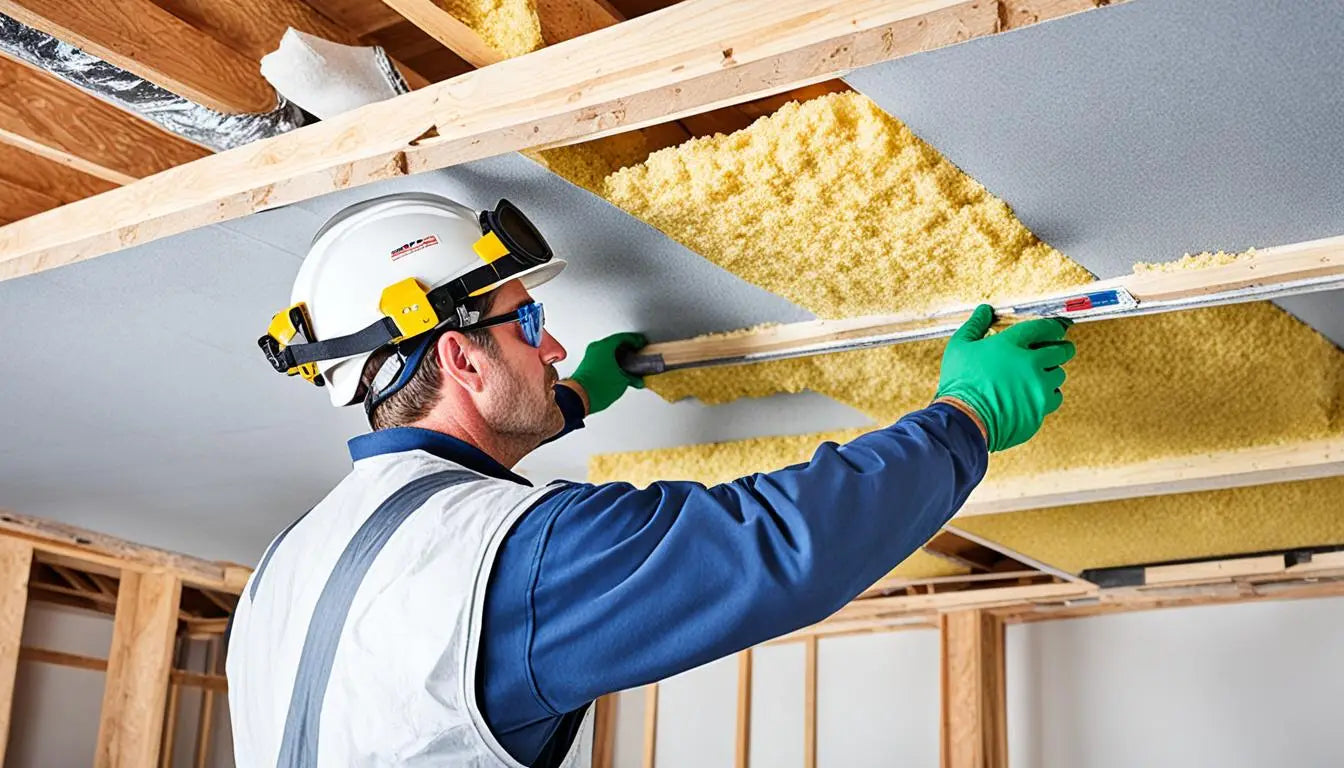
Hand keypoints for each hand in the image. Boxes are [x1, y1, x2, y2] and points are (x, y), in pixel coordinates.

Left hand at [569, 332, 646, 414]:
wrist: (579, 397)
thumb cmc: (598, 386)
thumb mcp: (623, 381)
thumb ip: (632, 377)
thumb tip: (636, 380)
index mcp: (605, 346)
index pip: (623, 338)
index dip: (635, 340)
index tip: (640, 343)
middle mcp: (595, 348)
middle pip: (614, 343)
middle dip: (626, 349)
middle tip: (636, 352)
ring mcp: (589, 356)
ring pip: (607, 352)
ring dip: (618, 356)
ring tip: (628, 364)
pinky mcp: (586, 365)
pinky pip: (601, 359)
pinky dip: (610, 362)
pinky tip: (617, 371)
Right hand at [934, 305, 1075, 451]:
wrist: (964, 421)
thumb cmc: (959, 383)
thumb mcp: (959, 347)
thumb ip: (975, 325)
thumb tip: (985, 310)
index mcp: (1012, 345)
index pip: (1044, 328)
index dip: (1054, 327)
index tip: (1057, 329)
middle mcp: (1031, 364)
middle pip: (1062, 351)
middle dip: (1063, 348)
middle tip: (1061, 349)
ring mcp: (1038, 389)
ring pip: (1059, 376)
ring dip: (1052, 374)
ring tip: (1040, 376)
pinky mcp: (1039, 410)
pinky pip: (1053, 399)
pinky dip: (1047, 396)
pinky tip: (1034, 396)